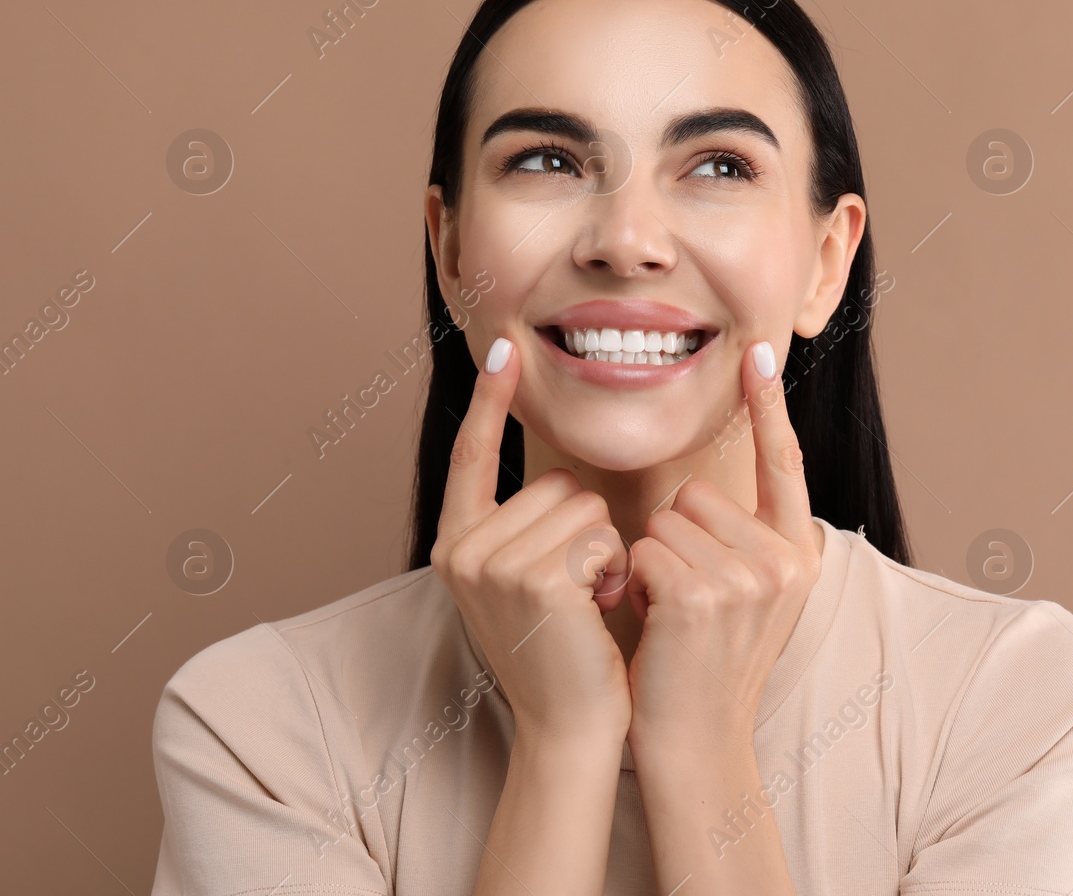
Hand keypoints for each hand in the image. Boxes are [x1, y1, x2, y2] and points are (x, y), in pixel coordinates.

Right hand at [431, 337, 632, 742]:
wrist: (570, 728)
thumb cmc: (565, 654)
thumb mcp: (529, 582)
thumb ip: (528, 531)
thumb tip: (563, 481)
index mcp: (456, 544)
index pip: (471, 456)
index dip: (488, 402)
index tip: (502, 347)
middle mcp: (461, 548)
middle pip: (557, 482)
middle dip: (587, 530)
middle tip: (579, 592)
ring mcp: (492, 563)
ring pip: (584, 505)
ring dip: (605, 552)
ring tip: (588, 604)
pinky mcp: (535, 578)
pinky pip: (599, 534)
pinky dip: (613, 569)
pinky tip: (597, 610)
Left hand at [623, 340, 823, 748]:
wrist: (697, 745)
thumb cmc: (704, 667)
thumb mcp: (748, 599)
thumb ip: (743, 542)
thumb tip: (705, 488)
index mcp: (801, 553)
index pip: (785, 463)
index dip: (770, 406)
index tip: (761, 351)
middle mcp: (786, 559)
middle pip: (698, 492)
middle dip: (673, 536)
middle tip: (683, 598)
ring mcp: (750, 578)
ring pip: (666, 519)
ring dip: (651, 561)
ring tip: (670, 615)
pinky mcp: (704, 595)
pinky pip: (645, 549)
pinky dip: (635, 582)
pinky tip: (655, 624)